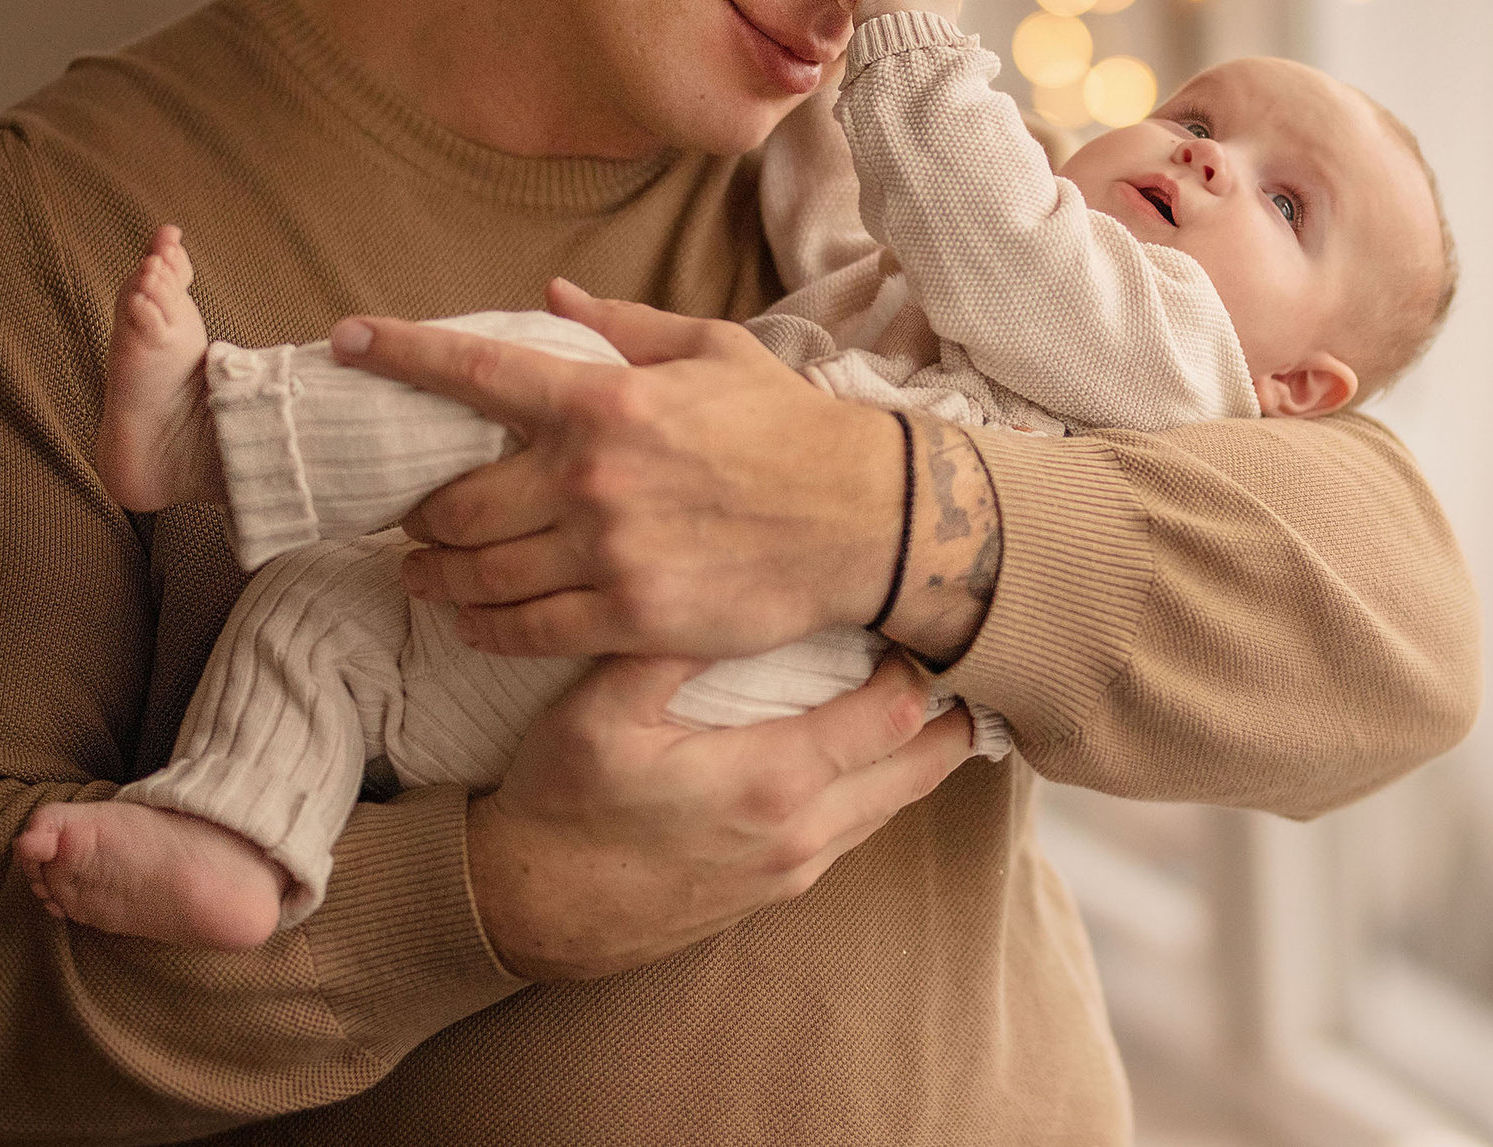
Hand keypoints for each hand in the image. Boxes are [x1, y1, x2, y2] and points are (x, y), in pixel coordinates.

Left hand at [330, 280, 902, 657]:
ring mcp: (608, 554)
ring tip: (421, 571)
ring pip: (477, 574)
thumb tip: (550, 300)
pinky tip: (468, 623)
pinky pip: (524, 630)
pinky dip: (481, 628)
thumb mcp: (712, 351)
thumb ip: (622, 327)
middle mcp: (592, 479)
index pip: (476, 370)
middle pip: (455, 502)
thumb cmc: (790, 429)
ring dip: (434, 574)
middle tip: (408, 514)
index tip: (346, 341)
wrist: (865, 519)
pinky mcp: (631, 618)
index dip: (399, 352)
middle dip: (416, 510)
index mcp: (606, 401)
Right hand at [467, 651, 974, 978]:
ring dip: (916, 759)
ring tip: (929, 705)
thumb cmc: (562, 804)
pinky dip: (877, 792)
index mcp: (773, 780)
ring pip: (890, 809)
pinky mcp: (773, 894)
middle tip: (965, 664)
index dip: (918, 669)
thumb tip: (722, 581)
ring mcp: (792, 872)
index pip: (893, 717)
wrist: (527, 911)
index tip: (913, 626)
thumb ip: (669, 644)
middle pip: (919, 771)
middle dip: (949, 719)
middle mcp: (801, 834)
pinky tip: (863, 760)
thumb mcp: (600, 709)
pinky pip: (854, 835)